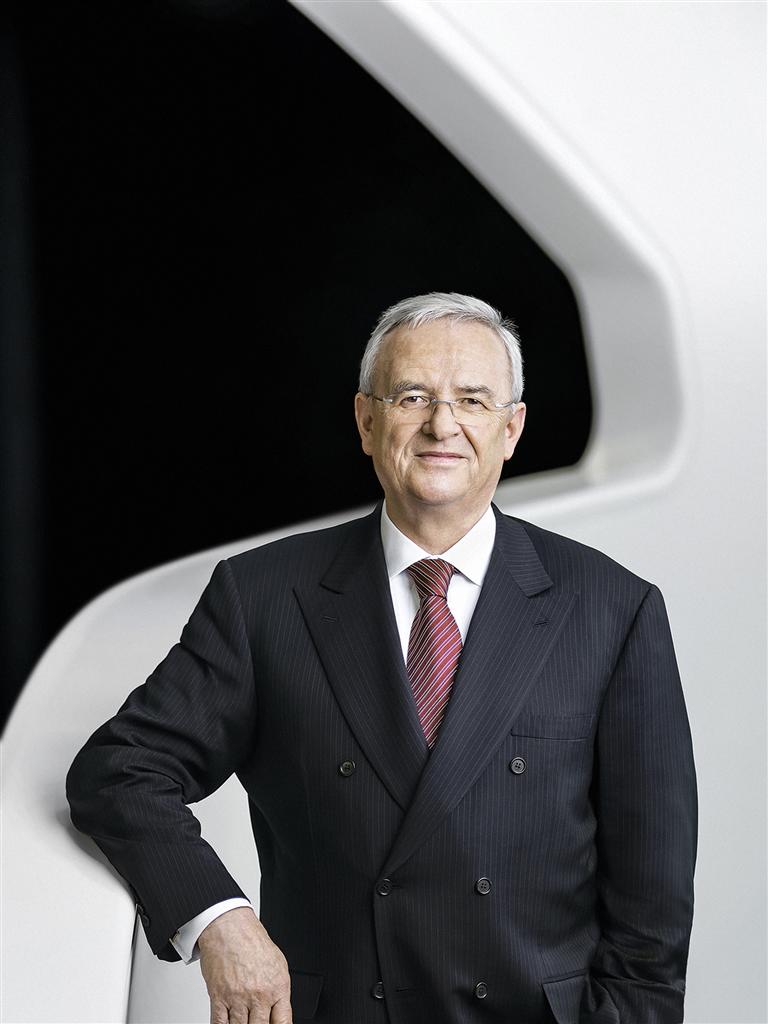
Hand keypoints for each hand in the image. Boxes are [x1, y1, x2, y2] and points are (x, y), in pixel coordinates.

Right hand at [198, 907, 291, 1023]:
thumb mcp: (277, 964)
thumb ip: (279, 991)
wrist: (229, 927)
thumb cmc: (251, 941)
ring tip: (243, 1022)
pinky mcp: (219, 997)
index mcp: (277, 987)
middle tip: (256, 1023)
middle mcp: (259, 995)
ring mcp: (239, 998)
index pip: (284, 1023)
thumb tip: (278, 1012)